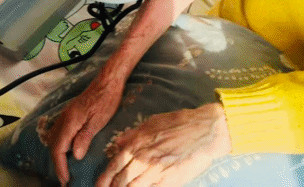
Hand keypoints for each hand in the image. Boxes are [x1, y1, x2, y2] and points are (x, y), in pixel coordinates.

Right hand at [47, 74, 125, 185]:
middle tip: (64, 179)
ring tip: (64, 168)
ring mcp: (66, 115)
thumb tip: (75, 156)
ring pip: (54, 138)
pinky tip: (68, 150)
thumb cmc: (106, 100)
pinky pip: (59, 132)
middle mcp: (64, 119)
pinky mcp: (71, 114)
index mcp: (70, 121)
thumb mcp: (98, 120)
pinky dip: (60, 145)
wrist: (108, 81)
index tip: (65, 180)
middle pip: (53, 145)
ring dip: (57, 155)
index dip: (60, 166)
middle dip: (57, 163)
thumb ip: (85, 137)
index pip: (58, 149)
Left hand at [96, 103, 231, 186]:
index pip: (114, 165)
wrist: (204, 131)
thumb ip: (133, 134)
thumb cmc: (178, 123)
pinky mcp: (169, 181)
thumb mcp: (152, 122)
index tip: (99, 185)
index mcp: (137, 144)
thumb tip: (118, 142)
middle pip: (121, 180)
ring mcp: (156, 172)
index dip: (104, 178)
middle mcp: (144, 159)